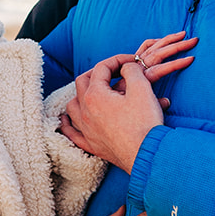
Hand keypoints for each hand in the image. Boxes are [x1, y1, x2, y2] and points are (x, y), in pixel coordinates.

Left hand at [59, 33, 196, 171]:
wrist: (147, 155)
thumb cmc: (144, 123)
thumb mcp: (142, 89)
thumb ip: (132, 71)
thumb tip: (127, 67)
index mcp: (95, 95)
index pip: (101, 68)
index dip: (117, 60)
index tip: (132, 62)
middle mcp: (85, 111)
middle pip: (82, 82)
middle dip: (97, 73)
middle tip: (114, 72)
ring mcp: (86, 130)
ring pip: (72, 106)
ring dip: (81, 95)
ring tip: (93, 92)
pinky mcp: (91, 145)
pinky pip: (72, 133)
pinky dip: (68, 124)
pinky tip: (66, 120)